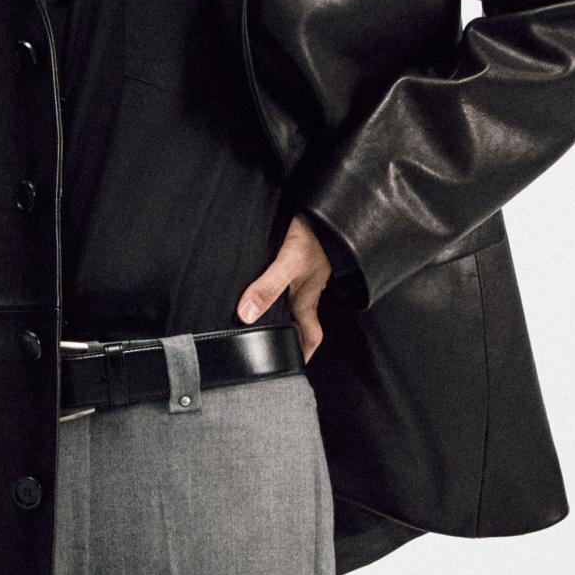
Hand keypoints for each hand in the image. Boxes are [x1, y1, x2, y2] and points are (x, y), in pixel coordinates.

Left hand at [236, 213, 332, 362]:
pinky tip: (254, 281)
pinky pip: (281, 277)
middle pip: (295, 319)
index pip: (310, 335)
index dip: (303, 354)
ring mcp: (302, 272)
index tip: (292, 370)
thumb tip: (246, 316)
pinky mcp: (295, 256)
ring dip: (274, 309)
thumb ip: (269, 287)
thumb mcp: (290, 262)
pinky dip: (269, 284)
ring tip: (251, 317)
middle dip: (284, 334)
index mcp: (307, 298)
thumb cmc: (317, 233)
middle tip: (263, 346)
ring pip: (288, 298)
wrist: (328, 204)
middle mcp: (305, 288)